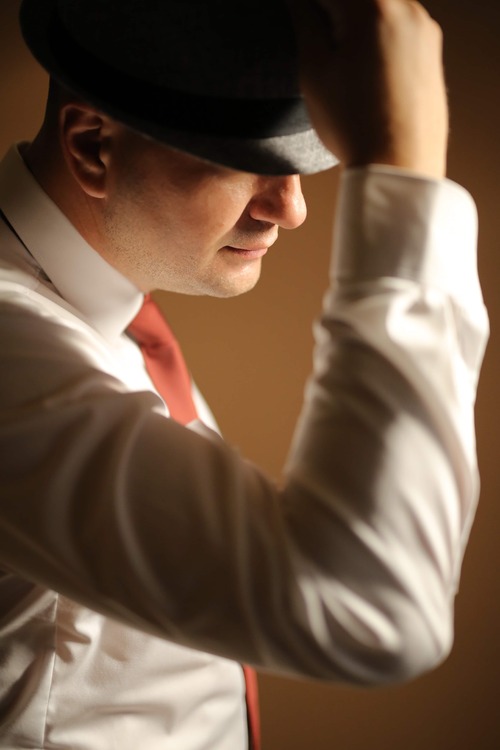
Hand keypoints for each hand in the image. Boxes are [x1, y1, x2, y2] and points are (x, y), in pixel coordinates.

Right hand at [288, 0, 448, 177]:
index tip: (300, 16)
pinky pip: (400, 27)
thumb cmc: (353, 126)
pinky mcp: (432, 55)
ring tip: (336, 51)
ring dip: (355, 18)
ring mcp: (426, 33)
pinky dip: (377, 32)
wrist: (399, 170)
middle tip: (314, 32)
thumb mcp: (315, 71)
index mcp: (376, 9)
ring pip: (382, 7)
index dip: (312, 6)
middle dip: (335, 9)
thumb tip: (299, 1)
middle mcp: (409, 11)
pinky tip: (361, 65)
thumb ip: (305, 21)